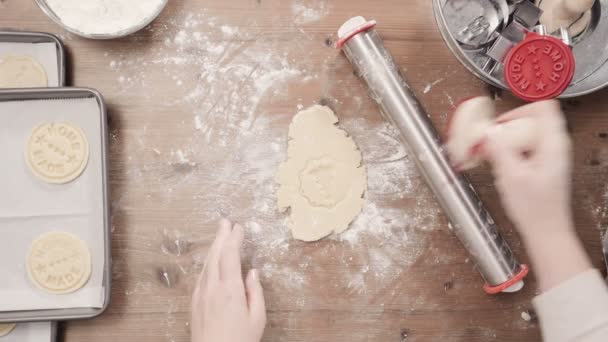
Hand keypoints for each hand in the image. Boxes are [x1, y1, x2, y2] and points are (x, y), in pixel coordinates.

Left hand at [191, 219, 265, 341]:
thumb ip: (255, 293)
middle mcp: (213, 288)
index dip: (234, 239)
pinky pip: (202, 276)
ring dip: (213, 247)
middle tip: (225, 221)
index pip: (231, 256)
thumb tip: (253, 273)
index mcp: (230, 290)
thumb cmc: (239, 340)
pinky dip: (208, 262)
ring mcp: (201, 294)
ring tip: (219, 236)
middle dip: (221, 236)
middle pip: (215, 255)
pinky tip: (211, 261)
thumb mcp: (257, 318)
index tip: (239, 227)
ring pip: (206, 264)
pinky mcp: (194, 302)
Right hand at [484, 100, 573, 237]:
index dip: (518, 111)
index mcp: (553, 143)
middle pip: (530, 120)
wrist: (546, 231)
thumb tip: (489, 131)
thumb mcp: (511, 176)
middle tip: (490, 140)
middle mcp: (555, 146)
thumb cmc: (536, 209)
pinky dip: (509, 151)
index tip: (500, 124)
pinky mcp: (542, 164)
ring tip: (492, 155)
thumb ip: (499, 149)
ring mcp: (550, 155)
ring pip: (526, 134)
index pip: (542, 107)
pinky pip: (524, 148)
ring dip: (506, 141)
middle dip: (506, 128)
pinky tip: (500, 166)